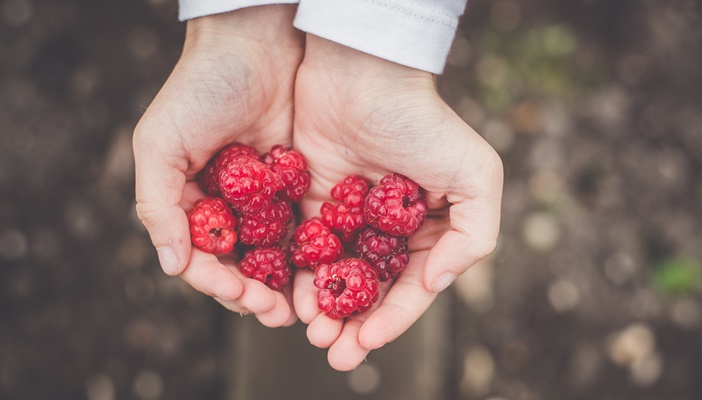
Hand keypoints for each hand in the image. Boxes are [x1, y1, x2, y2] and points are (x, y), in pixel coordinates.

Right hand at [133, 6, 302, 326]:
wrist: (256, 44)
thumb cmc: (199, 89)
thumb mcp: (160, 143)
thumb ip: (158, 204)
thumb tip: (171, 265)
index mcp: (190, 203)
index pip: (201, 258)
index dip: (218, 283)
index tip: (242, 296)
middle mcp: (228, 208)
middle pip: (241, 266)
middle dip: (257, 295)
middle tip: (279, 315)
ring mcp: (265, 200)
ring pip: (276, 255)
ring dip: (288, 285)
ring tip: (306, 308)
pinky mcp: (300, 186)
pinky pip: (308, 227)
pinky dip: (315, 253)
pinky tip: (329, 271)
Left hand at [292, 36, 503, 369]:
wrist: (362, 75)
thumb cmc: (423, 123)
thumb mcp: (476, 175)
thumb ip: (475, 236)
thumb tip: (435, 283)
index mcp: (428, 228)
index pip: (411, 287)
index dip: (392, 319)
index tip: (368, 342)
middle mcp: (387, 229)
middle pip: (370, 291)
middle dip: (354, 327)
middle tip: (336, 354)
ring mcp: (349, 218)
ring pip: (335, 278)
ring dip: (325, 312)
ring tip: (313, 334)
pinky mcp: (311, 204)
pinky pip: (304, 251)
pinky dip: (299, 278)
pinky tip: (293, 300)